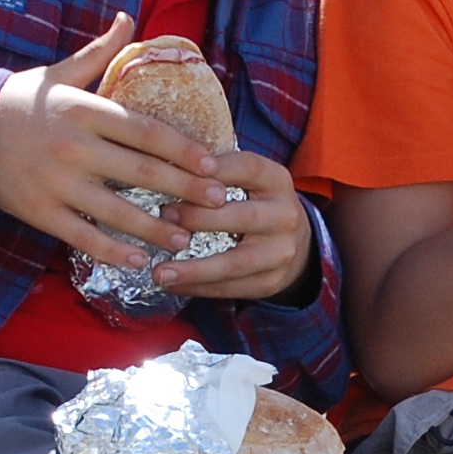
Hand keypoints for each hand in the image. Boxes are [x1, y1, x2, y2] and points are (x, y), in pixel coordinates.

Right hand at [0, 15, 231, 266]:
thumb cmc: (19, 101)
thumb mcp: (58, 73)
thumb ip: (99, 52)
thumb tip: (130, 18)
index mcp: (84, 111)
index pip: (146, 131)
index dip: (183, 149)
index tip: (213, 164)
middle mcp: (74, 147)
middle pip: (142, 172)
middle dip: (186, 190)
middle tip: (220, 203)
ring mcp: (56, 182)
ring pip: (117, 211)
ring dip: (156, 228)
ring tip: (187, 239)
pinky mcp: (39, 211)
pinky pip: (82, 236)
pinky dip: (112, 251)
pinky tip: (139, 261)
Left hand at [152, 147, 318, 300]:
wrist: (293, 241)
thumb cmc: (252, 202)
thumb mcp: (245, 178)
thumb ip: (214, 172)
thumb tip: (164, 165)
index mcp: (276, 180)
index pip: (248, 168)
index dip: (216, 169)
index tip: (178, 169)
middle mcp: (286, 215)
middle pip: (242, 218)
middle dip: (199, 218)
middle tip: (162, 217)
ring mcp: (282, 252)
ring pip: (236, 262)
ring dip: (194, 269)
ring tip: (159, 272)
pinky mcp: (272, 281)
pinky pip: (232, 288)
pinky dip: (198, 287)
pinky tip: (172, 285)